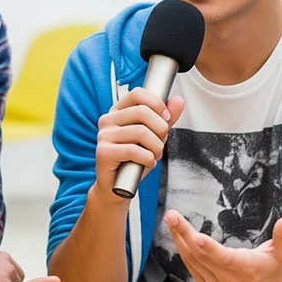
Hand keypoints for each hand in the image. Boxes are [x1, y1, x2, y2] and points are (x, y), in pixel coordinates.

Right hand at [92, 88, 184, 203]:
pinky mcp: (103, 151)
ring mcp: (104, 135)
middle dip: (160, 129)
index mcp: (118, 111)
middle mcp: (108, 120)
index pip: (137, 93)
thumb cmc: (134, 160)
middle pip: (142, 112)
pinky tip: (148, 162)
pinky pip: (133, 150)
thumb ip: (165, 119)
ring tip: (154, 155)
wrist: (118, 187)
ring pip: (141, 132)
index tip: (166, 118)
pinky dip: (148, 158)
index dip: (156, 103)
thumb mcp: (153, 137)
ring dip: (156, 147)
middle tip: (161, 142)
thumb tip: (178, 100)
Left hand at [164, 210, 281, 281]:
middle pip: (202, 255)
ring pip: (192, 261)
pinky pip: (191, 267)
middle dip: (184, 234)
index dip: (209, 248)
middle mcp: (229, 278)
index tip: (195, 236)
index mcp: (246, 268)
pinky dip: (183, 251)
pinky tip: (177, 236)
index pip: (224, 258)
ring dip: (179, 240)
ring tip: (171, 220)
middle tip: (172, 216)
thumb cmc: (274, 269)